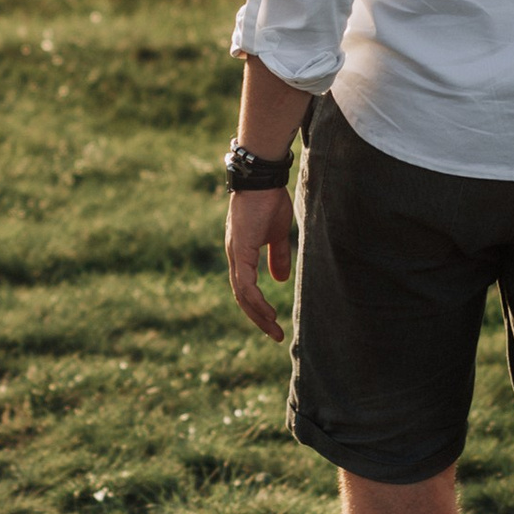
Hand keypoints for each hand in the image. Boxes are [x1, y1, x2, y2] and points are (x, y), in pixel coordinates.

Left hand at [226, 185, 295, 341]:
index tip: (273, 322)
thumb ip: (277, 256)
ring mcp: (235, 253)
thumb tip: (280, 279)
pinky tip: (268, 311)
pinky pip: (245, 282)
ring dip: (257, 314)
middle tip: (275, 334)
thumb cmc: (269, 201)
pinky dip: (255, 300)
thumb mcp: (277, 234)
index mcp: (241, 254)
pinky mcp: (240, 249)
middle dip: (258, 318)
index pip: (245, 288)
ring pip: (242, 294)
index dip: (258, 307)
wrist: (263, 178)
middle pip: (242, 296)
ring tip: (273, 329)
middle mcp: (234, 256)